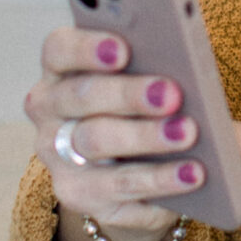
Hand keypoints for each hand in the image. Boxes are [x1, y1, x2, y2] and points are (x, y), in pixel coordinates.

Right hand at [24, 26, 205, 240]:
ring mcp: (56, 155)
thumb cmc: (149, 109)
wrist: (144, 175)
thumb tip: (182, 71)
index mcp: (62, 68)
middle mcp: (49, 109)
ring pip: (95, 140)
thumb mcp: (150, 83)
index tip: (122, 48)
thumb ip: (155, 68)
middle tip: (171, 94)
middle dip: (127, 94)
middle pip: (80, 95)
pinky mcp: (76, 193)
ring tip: (187, 132)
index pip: (60, 49)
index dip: (87, 47)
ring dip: (145, 136)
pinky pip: (117, 186)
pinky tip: (191, 173)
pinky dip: (159, 179)